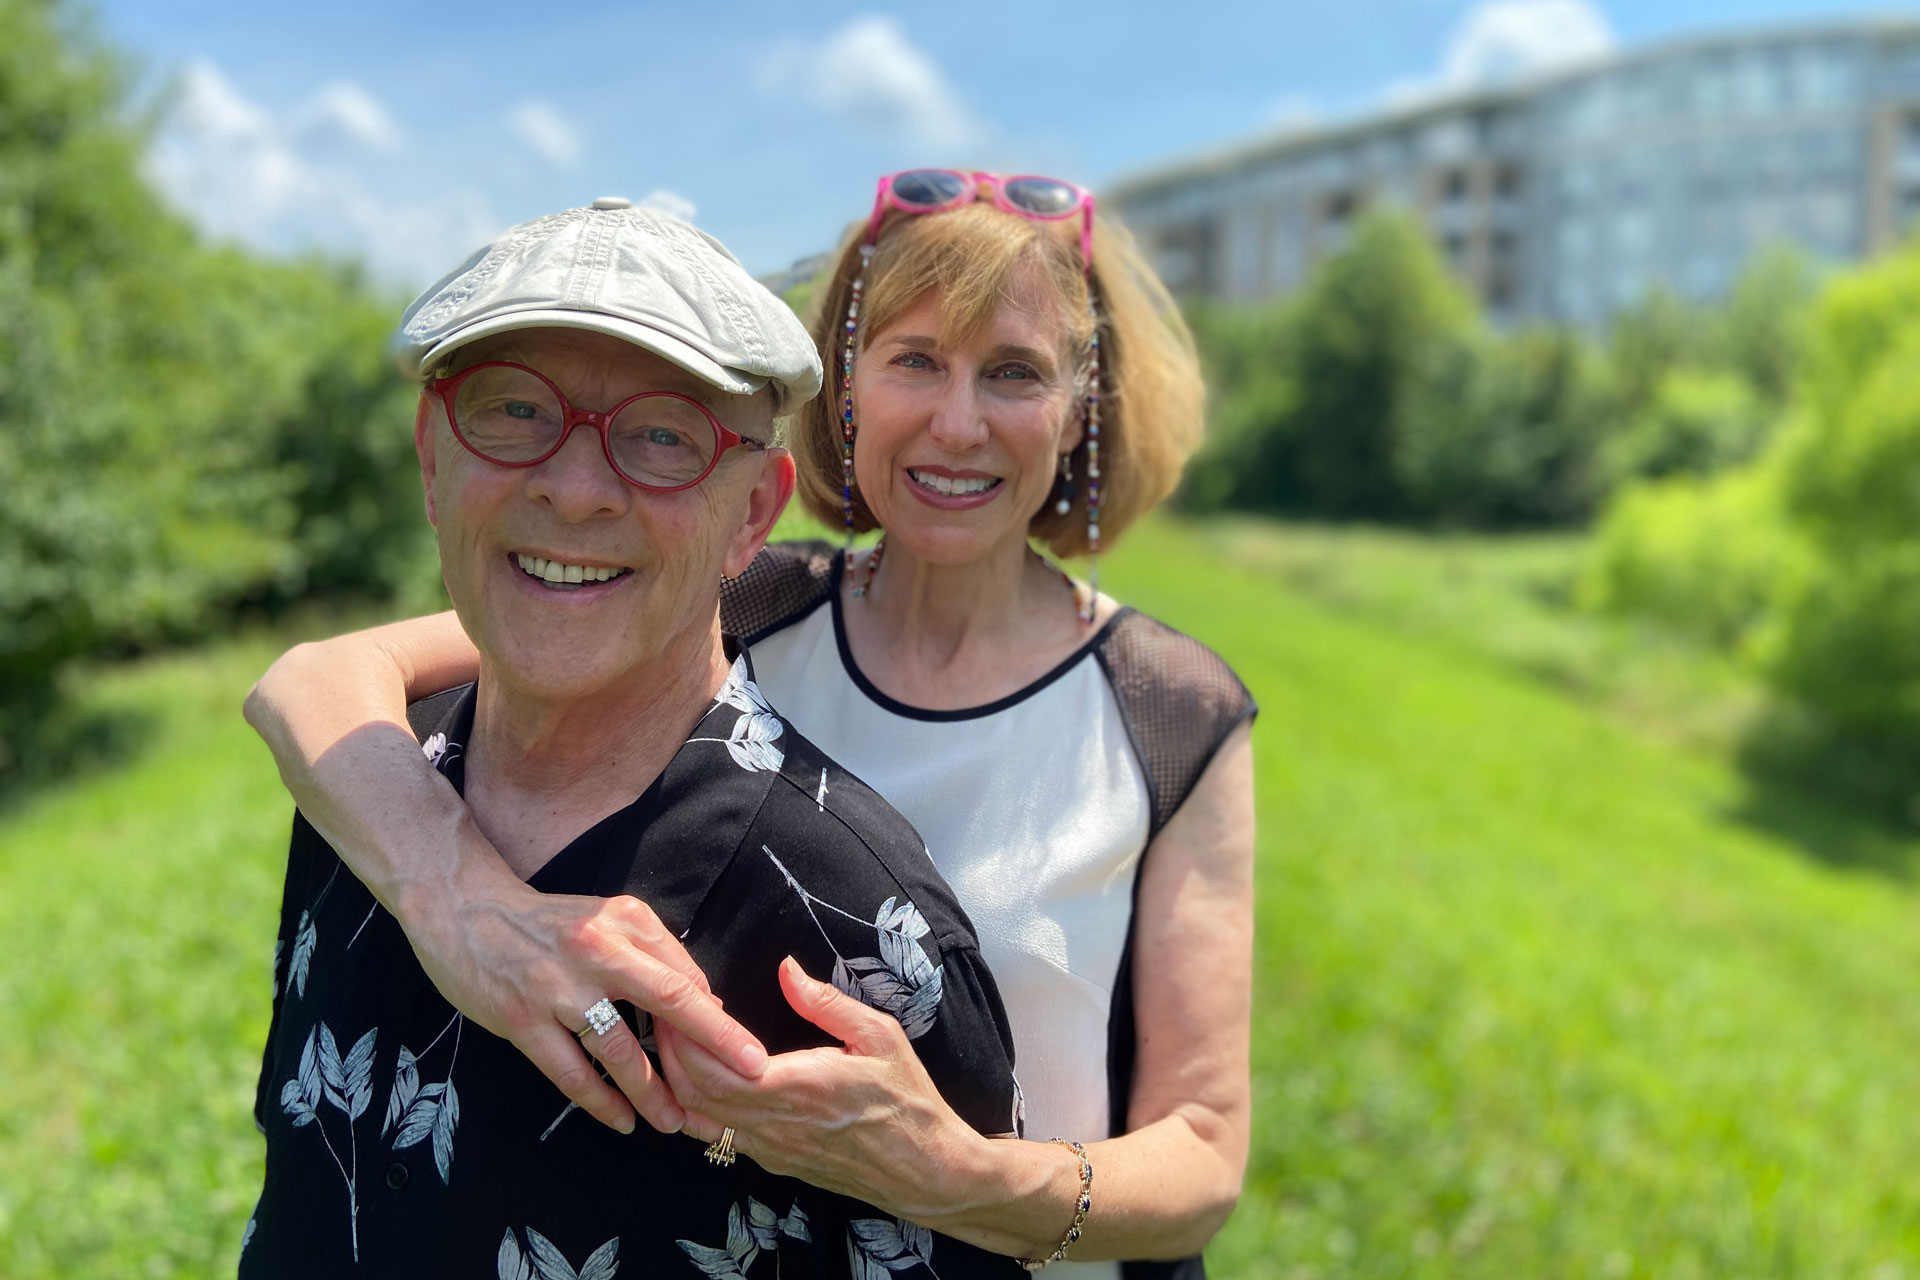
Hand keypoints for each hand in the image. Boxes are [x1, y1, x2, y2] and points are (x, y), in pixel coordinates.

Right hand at [402, 862, 766, 1134]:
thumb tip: (706, 997)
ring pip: (619, 1050)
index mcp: (625, 922)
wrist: (465, 910)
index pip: (685, 975)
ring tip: (676, 1121)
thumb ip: (655, 952)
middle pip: (670, 1002)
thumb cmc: (548, 921)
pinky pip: (570, 1072)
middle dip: (714, 1045)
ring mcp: (558, 988)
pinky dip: (599, 1101)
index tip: (747, 1051)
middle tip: (748, 1078)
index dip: (718, 1018)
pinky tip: (621, 1121)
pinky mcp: (522, 1020)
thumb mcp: (608, 917)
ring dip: (652, 1091)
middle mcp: (597, 950)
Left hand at [656, 957, 983, 1219]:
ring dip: (679, 1084)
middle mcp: (775, 1126)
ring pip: (701, 1122)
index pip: (714, 1069)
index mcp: (798, 1088)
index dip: (685, 1038)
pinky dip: (699, 1108)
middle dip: (670, 1055)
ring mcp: (772, 1150)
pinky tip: (702, 1080)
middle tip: (666, 1016)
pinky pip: (721, 1138)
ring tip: (675, 1044)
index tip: (679, 1003)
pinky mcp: (776, 1163)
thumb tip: (786, 968)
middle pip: (695, 1096)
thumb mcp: (879, 1037)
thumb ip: (826, 1003)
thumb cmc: (908, 1100)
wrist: (926, 1171)